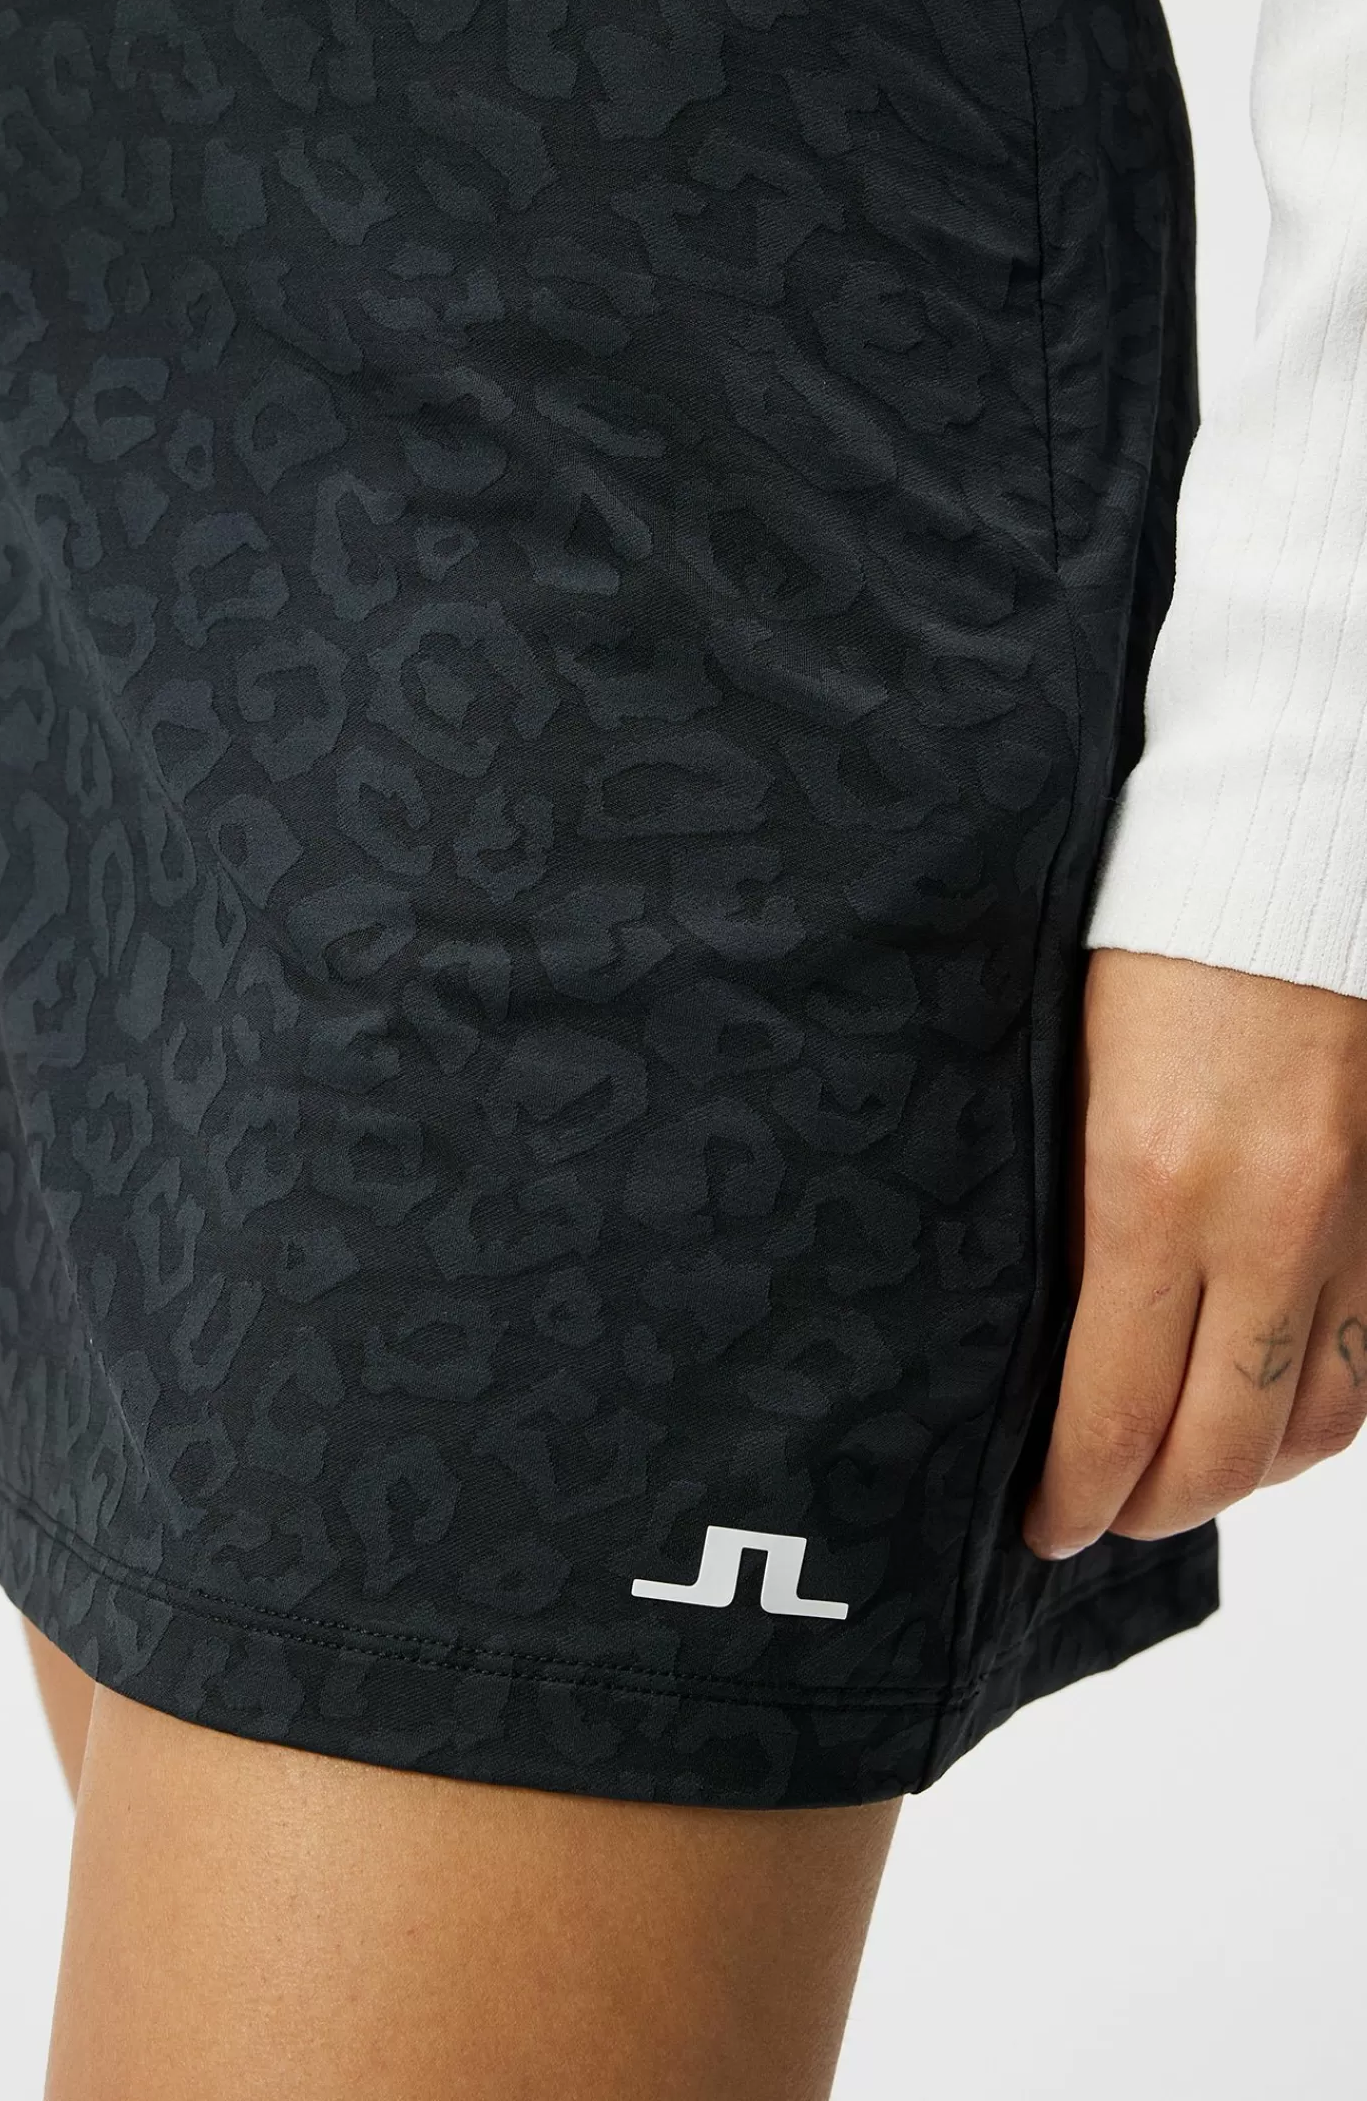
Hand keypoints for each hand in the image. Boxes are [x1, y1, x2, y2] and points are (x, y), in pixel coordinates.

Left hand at [1023, 948, 1366, 1559]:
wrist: (1284, 854)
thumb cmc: (1149, 948)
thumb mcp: (1069, 1081)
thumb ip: (1076, 1215)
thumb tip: (1054, 1337)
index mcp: (1149, 1191)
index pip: (1115, 1410)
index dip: (1077, 1495)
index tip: (1044, 1526)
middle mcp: (1264, 1226)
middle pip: (1223, 1450)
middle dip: (1153, 1510)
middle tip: (1104, 1516)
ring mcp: (1350, 1224)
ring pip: (1317, 1425)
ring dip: (1248, 1475)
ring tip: (1184, 1474)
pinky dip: (1321, 1412)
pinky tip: (1271, 1409)